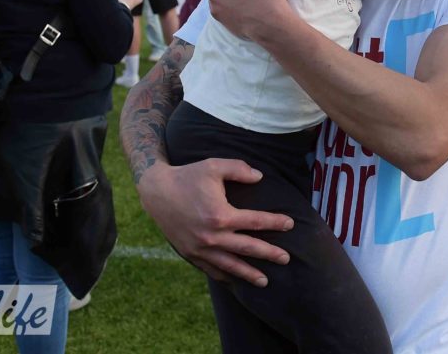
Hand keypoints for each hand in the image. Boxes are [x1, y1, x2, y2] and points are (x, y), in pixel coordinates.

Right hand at [136, 159, 292, 285]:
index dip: (275, 222)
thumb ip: (239, 169)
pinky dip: (224, 275)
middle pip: (247, 248)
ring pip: (230, 265)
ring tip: (264, 281)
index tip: (290, 224)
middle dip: (269, 254)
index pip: (255, 221)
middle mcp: (212, 236)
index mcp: (221, 215)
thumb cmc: (187, 176)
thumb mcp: (214, 166)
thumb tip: (260, 177)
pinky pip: (211, 269)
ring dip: (248, 273)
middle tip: (286, 259)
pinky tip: (235, 281)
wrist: (156, 191)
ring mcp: (200, 248)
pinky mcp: (190, 253)